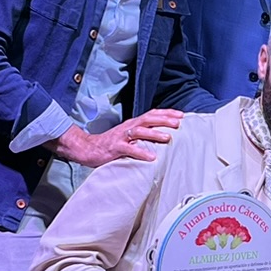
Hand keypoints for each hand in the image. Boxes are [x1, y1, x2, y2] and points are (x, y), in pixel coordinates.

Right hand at [58, 108, 183, 166]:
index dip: (167, 113)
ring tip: (168, 137)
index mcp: (133, 123)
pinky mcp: (115, 148)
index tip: (182, 115)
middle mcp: (128, 127)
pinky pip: (129, 149)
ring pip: (139, 131)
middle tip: (179, 123)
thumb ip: (143, 135)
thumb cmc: (111, 144)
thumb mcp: (129, 136)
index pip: (152, 114)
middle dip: (164, 120)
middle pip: (148, 119)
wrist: (88, 148)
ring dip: (154, 133)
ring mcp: (121, 137)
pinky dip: (141, 153)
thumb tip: (163, 136)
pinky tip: (151, 157)